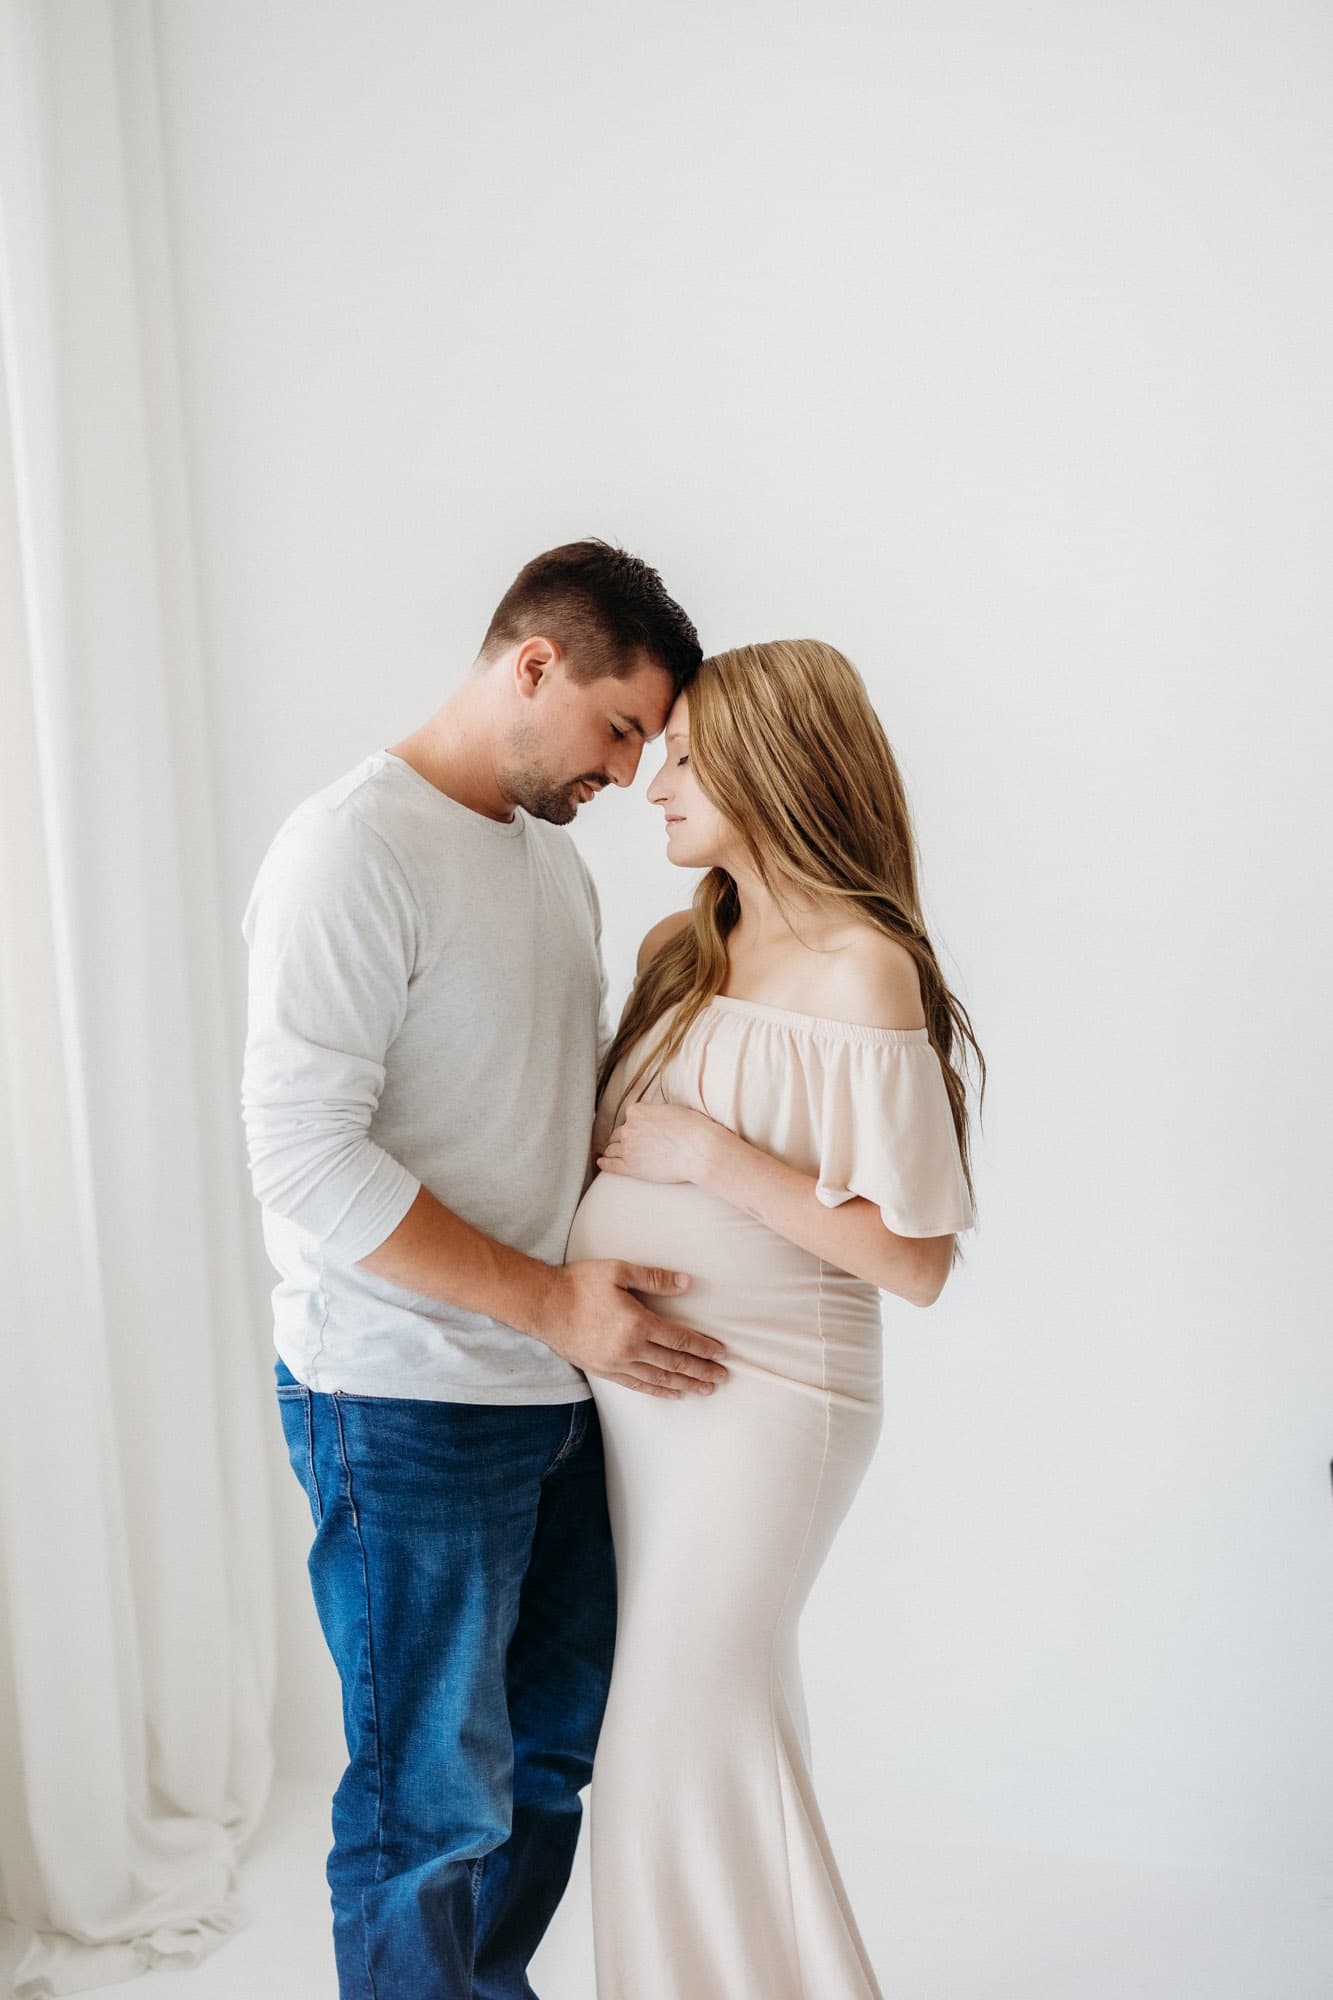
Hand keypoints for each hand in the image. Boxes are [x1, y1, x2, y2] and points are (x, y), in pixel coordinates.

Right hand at [534, 1261, 727, 1398]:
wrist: (543, 1305)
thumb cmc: (581, 1283)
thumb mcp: (619, 1272)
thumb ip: (655, 1278)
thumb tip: (687, 1282)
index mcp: (637, 1323)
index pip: (679, 1339)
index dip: (703, 1347)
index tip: (722, 1354)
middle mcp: (629, 1349)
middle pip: (674, 1364)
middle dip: (701, 1371)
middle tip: (722, 1377)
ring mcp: (616, 1364)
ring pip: (659, 1379)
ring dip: (685, 1385)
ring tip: (705, 1389)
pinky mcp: (604, 1371)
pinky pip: (638, 1385)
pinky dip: (658, 1391)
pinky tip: (673, 1393)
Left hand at [596, 1101, 722, 1185]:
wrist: (699, 1151)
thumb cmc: (693, 1129)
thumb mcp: (672, 1110)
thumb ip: (655, 1113)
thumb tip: (654, 1119)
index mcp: (637, 1111)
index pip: (629, 1118)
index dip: (634, 1125)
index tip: (637, 1131)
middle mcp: (628, 1128)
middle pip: (618, 1134)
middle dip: (622, 1139)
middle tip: (625, 1145)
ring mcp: (627, 1148)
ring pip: (611, 1149)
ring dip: (611, 1151)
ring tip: (610, 1154)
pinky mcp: (630, 1167)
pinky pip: (610, 1165)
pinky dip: (604, 1163)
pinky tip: (602, 1163)